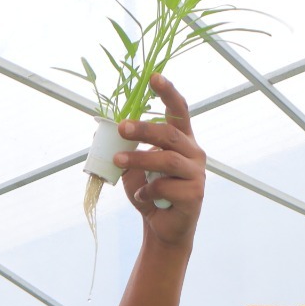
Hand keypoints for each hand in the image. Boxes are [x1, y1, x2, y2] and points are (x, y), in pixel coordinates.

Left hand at [115, 73, 204, 245]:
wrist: (163, 228)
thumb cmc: (151, 193)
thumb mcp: (135, 168)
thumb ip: (129, 149)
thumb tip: (107, 131)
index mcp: (182, 140)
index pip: (179, 111)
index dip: (168, 92)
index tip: (153, 77)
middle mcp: (194, 153)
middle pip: (170, 134)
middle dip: (144, 129)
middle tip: (122, 128)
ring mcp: (197, 174)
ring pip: (167, 160)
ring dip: (139, 160)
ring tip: (118, 162)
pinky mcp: (195, 194)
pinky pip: (166, 186)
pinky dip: (148, 191)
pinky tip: (143, 198)